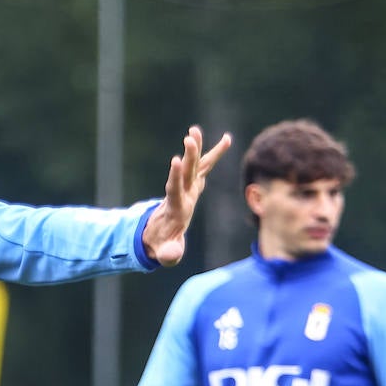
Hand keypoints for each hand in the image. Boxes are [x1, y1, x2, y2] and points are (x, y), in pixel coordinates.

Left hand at [141, 126, 232, 266]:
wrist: (158, 234)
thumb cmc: (164, 246)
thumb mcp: (167, 254)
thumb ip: (168, 254)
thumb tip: (169, 255)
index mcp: (175, 209)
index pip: (174, 190)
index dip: (175, 176)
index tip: (175, 160)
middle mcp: (181, 194)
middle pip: (184, 173)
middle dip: (188, 156)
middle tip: (189, 137)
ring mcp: (187, 188)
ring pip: (193, 165)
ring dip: (196, 148)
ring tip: (196, 129)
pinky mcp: (194, 185)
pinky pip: (205, 167)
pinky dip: (215, 153)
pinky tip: (227, 139)